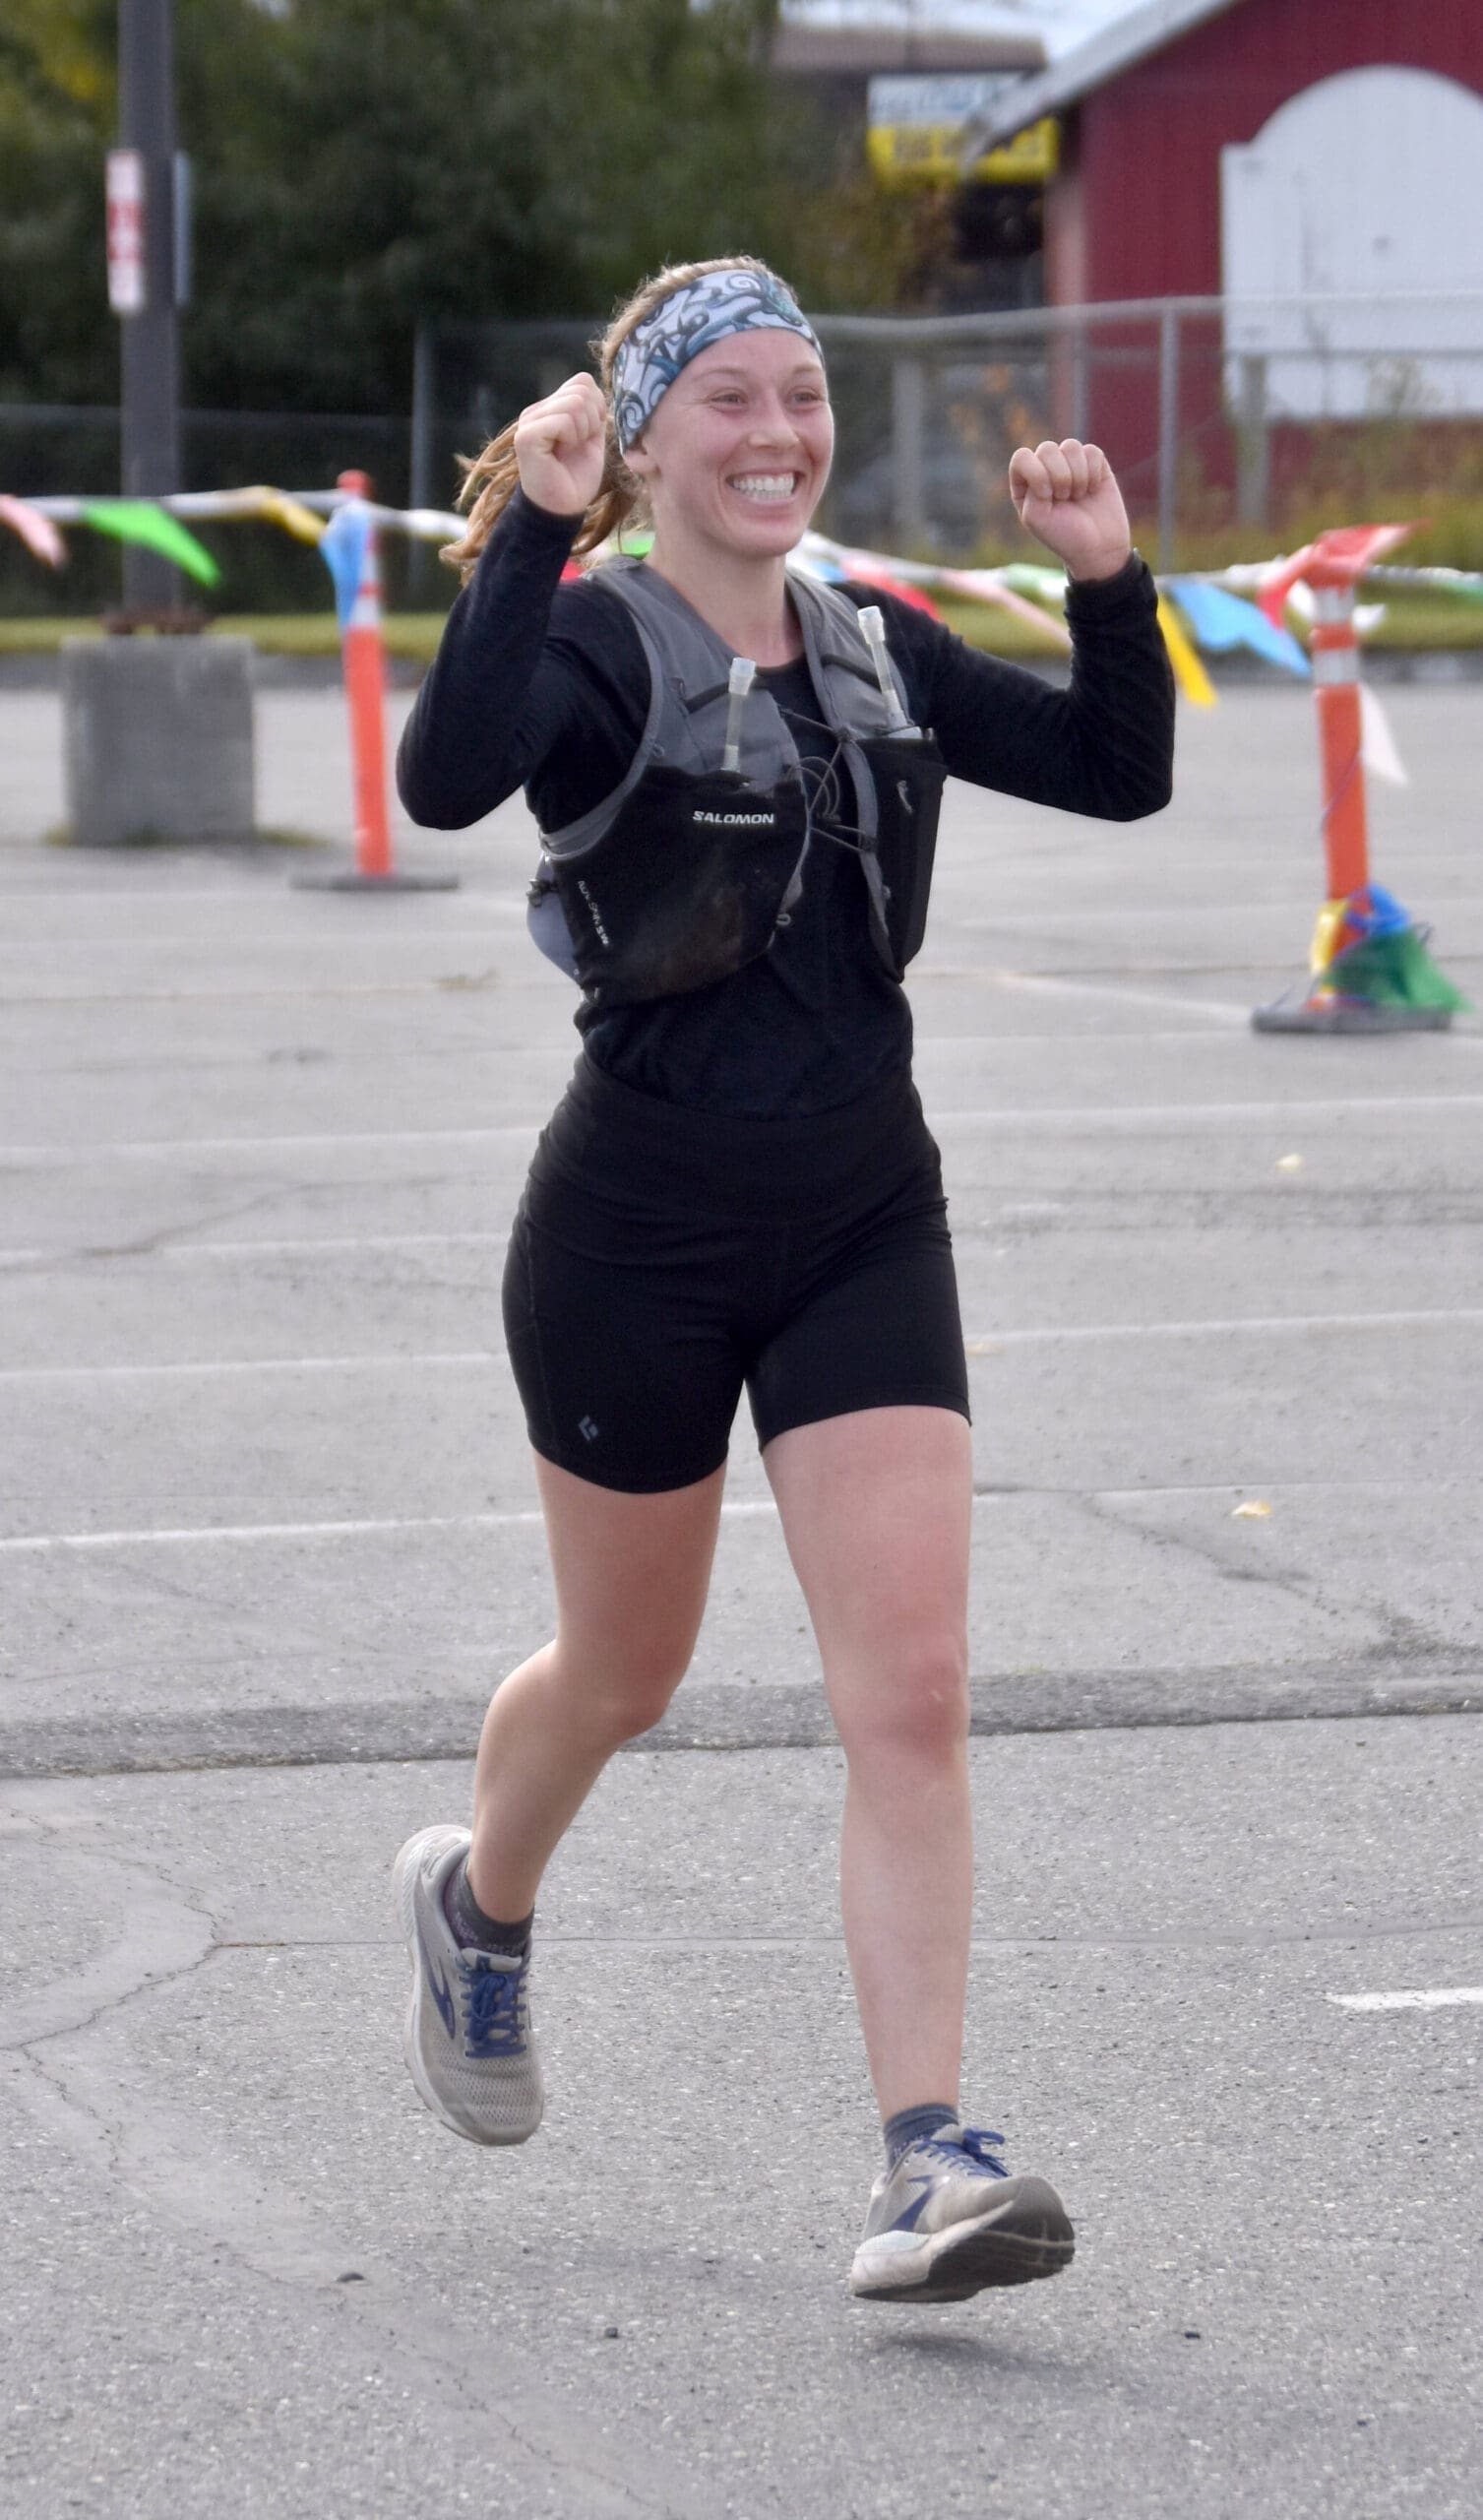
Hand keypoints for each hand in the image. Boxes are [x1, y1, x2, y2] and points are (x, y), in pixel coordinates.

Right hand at [512, 373, 608, 517]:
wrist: (562, 509)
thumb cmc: (576, 478)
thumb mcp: (592, 439)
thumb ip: (594, 412)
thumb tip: (599, 391)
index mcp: (550, 408)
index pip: (582, 381)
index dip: (597, 406)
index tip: (590, 434)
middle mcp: (536, 410)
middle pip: (581, 389)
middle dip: (593, 419)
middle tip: (581, 444)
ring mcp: (529, 421)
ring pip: (575, 402)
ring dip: (583, 430)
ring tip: (571, 449)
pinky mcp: (527, 436)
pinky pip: (563, 420)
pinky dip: (572, 437)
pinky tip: (563, 452)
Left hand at [1008, 439, 1130, 581]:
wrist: (1098, 548)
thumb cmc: (1063, 536)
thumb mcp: (1035, 518)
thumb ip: (1030, 487)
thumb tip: (1048, 462)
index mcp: (1025, 483)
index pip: (1022, 457)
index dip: (1037, 473)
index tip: (1047, 496)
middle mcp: (1045, 469)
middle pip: (1047, 449)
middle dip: (1060, 476)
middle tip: (1065, 499)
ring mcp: (1069, 464)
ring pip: (1071, 446)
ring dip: (1078, 476)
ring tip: (1078, 496)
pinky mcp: (1094, 463)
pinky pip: (1092, 451)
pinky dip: (1094, 473)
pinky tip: (1092, 490)